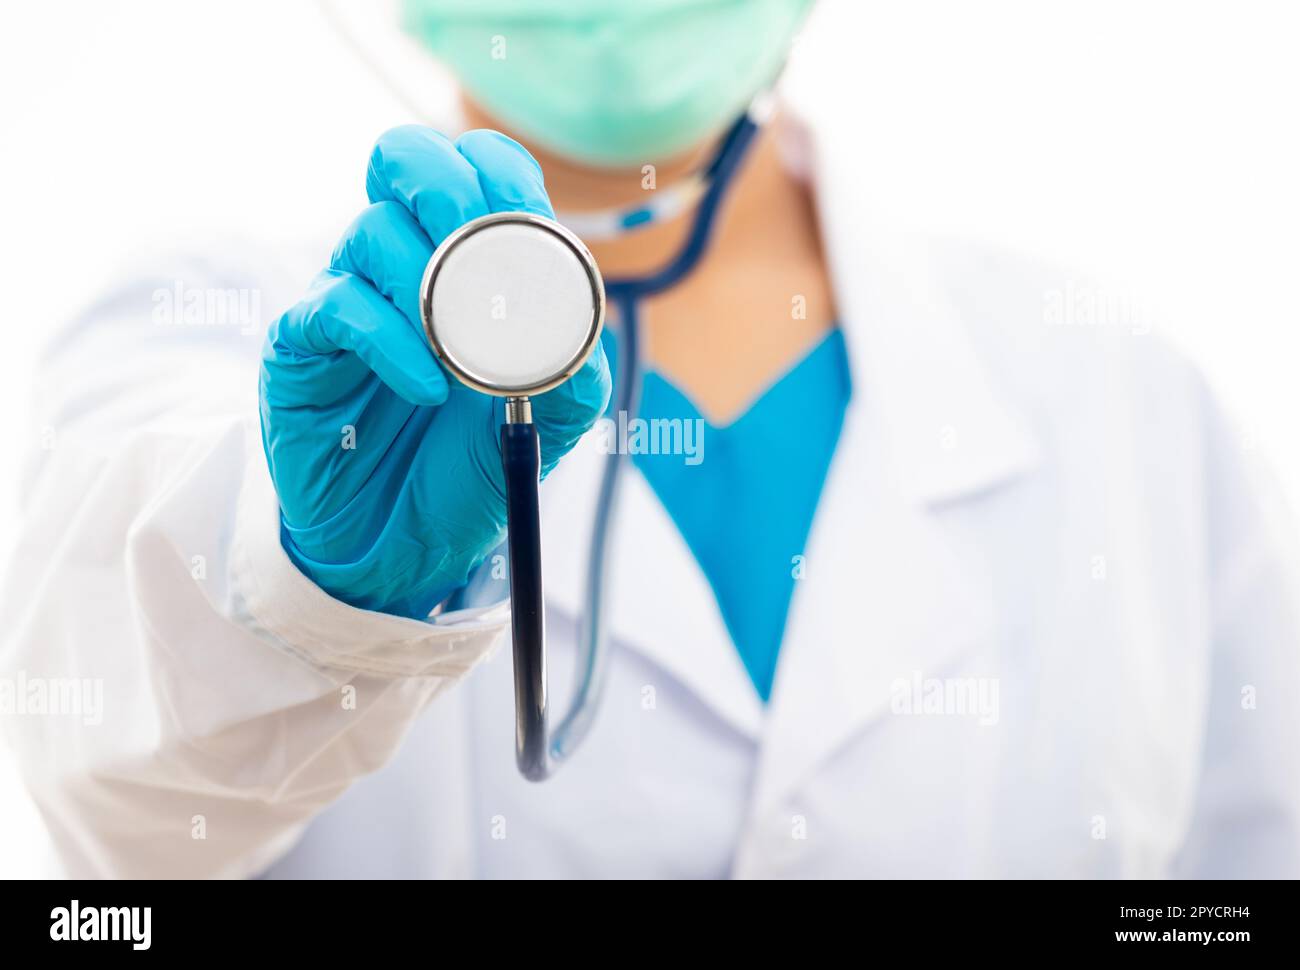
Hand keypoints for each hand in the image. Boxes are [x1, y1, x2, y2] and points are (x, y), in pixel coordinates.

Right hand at [259, 126, 610, 617]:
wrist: (408, 545)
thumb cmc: (471, 465)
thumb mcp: (549, 418)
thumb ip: (572, 361)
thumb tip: (575, 312)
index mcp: (464, 260)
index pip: (475, 166)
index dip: (501, 174)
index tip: (531, 223)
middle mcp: (401, 262)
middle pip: (404, 157)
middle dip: (449, 189)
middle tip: (481, 251)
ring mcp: (347, 295)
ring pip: (373, 233)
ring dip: (427, 286)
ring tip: (460, 358)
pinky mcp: (302, 344)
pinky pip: (337, 307)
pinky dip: (391, 341)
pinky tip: (428, 387)